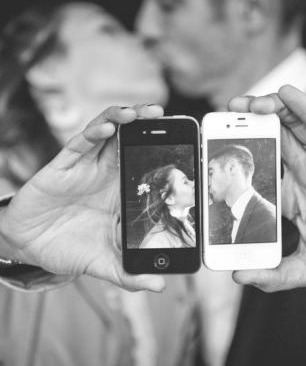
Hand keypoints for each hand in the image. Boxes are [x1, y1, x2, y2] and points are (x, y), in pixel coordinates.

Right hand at [0, 105, 165, 291]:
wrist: (30, 247)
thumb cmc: (69, 247)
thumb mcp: (104, 262)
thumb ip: (129, 272)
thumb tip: (159, 285)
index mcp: (120, 190)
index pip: (143, 162)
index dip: (160, 149)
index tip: (183, 141)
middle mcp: (105, 173)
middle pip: (128, 139)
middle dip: (145, 124)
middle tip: (163, 115)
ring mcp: (84, 167)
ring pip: (106, 132)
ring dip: (123, 118)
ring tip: (140, 113)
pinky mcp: (61, 166)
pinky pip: (80, 144)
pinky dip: (95, 132)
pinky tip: (109, 126)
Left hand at [229, 85, 305, 291]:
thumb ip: (275, 274)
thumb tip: (239, 275)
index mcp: (294, 195)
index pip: (263, 168)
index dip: (242, 156)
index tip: (217, 148)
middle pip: (275, 139)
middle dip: (251, 123)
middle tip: (227, 113)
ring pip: (295, 127)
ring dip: (271, 110)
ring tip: (247, 102)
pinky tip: (287, 95)